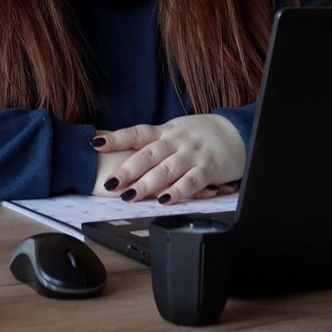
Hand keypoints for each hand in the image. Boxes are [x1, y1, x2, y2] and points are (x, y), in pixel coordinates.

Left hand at [90, 115, 244, 205]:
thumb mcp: (174, 132)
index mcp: (165, 131)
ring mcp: (192, 153)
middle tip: (109, 183)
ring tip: (130, 196)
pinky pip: (191, 181)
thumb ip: (151, 142)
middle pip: (149, 154)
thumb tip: (118, 148)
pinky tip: (164, 200)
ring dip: (147, 183)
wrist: (236, 133)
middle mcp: (176, 140)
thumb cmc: (200, 135)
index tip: (95, 143)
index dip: (116, 138)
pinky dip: (177, 191)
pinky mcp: (208, 168)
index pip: (137, 133)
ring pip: (167, 169)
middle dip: (127, 169)